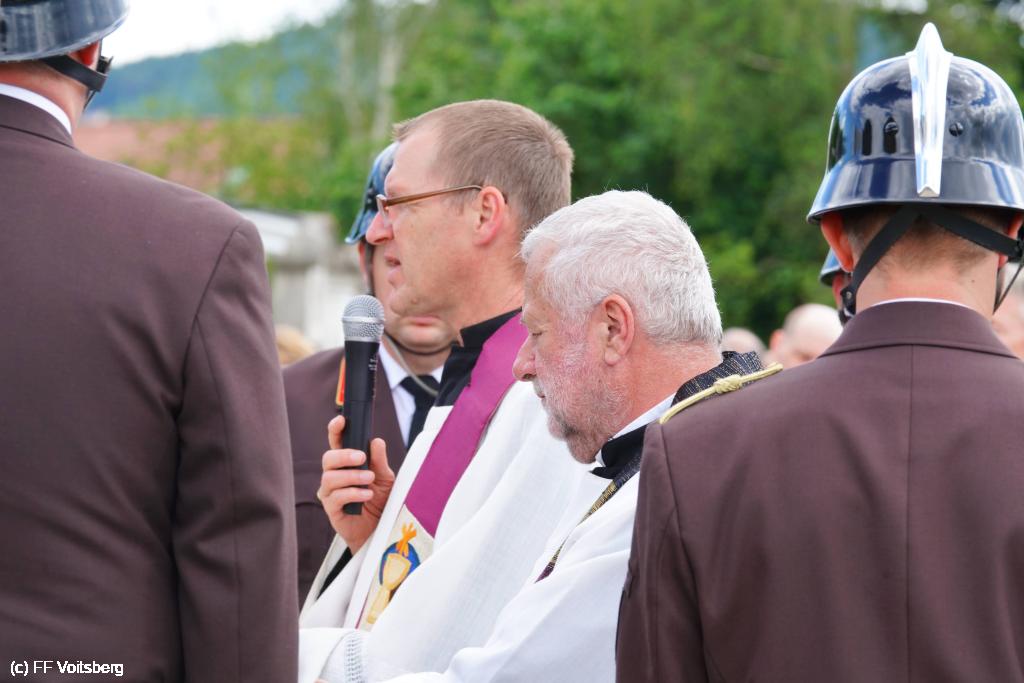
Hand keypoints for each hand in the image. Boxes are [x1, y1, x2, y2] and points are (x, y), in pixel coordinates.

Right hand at [317, 415, 395, 554]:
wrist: (381, 528)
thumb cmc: (381, 500)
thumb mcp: (385, 478)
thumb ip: (379, 461)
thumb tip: (376, 441)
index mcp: (346, 463)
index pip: (336, 443)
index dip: (335, 430)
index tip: (341, 421)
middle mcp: (335, 475)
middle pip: (328, 458)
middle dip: (344, 455)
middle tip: (362, 458)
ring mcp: (331, 492)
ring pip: (330, 477)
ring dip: (351, 476)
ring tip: (369, 480)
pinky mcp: (331, 510)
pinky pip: (335, 497)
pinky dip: (352, 493)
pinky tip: (366, 495)